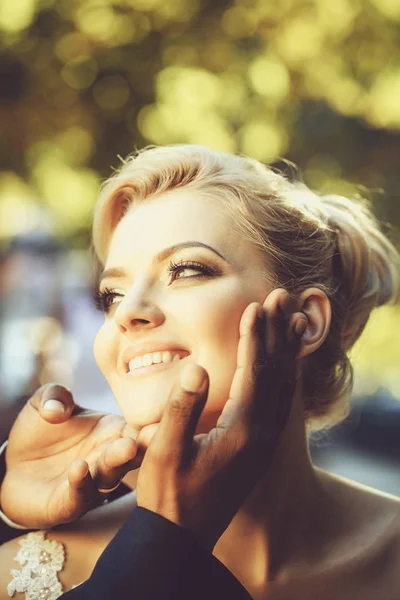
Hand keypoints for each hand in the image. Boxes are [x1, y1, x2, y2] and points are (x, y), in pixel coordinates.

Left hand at [1, 386, 140, 527]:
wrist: (10, 466)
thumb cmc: (38, 431)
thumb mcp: (44, 403)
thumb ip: (54, 395)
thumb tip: (57, 409)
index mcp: (111, 431)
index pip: (136, 429)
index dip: (149, 425)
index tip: (162, 418)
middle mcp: (107, 458)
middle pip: (130, 454)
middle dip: (142, 444)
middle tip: (151, 433)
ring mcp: (92, 484)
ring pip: (110, 476)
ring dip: (117, 462)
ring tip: (126, 447)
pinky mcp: (69, 504)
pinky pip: (78, 496)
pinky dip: (80, 484)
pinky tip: (78, 468)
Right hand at [136, 289, 306, 549]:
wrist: (181, 536)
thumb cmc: (169, 493)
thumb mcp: (167, 451)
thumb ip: (182, 408)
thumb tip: (197, 367)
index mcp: (242, 431)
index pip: (254, 372)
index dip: (255, 336)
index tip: (257, 305)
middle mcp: (261, 434)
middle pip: (278, 372)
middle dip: (279, 332)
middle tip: (283, 297)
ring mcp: (264, 442)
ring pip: (284, 385)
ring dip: (286, 349)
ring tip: (290, 319)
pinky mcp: (260, 447)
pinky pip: (281, 400)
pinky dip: (285, 373)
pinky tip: (282, 361)